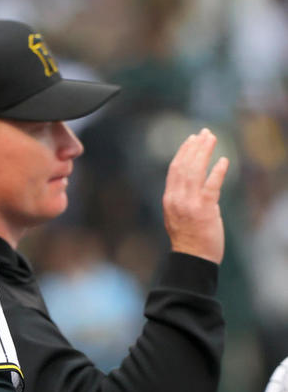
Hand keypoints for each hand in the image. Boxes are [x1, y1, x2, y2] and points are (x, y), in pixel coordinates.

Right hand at [162, 128, 228, 263]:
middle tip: (205, 133)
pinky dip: (217, 172)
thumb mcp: (177, 215)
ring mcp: (189, 204)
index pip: (174, 170)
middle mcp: (176, 199)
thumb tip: (193, 182)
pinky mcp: (204, 210)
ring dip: (204, 153)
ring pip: (195, 172)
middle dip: (194, 147)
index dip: (183, 152)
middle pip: (184, 166)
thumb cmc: (188, 239)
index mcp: (169, 199)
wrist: (192, 257)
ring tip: (212, 139)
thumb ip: (182, 198)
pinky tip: (223, 160)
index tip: (192, 139)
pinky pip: (211, 186)